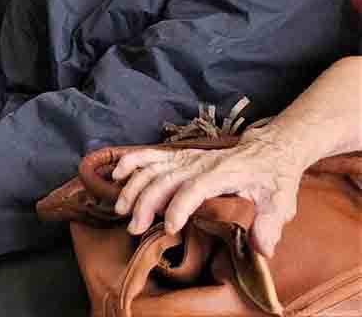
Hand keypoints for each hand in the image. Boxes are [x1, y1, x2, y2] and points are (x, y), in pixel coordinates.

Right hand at [112, 133, 305, 256]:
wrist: (270, 149)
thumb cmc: (274, 178)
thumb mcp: (281, 202)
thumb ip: (270, 225)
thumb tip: (263, 249)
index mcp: (222, 174)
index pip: (194, 188)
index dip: (179, 207)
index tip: (169, 228)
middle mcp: (200, 163)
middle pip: (165, 179)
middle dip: (145, 202)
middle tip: (135, 227)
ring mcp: (188, 158)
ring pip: (153, 168)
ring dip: (134, 187)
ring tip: (121, 210)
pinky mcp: (182, 156)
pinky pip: (152, 155)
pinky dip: (132, 162)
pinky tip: (117, 175)